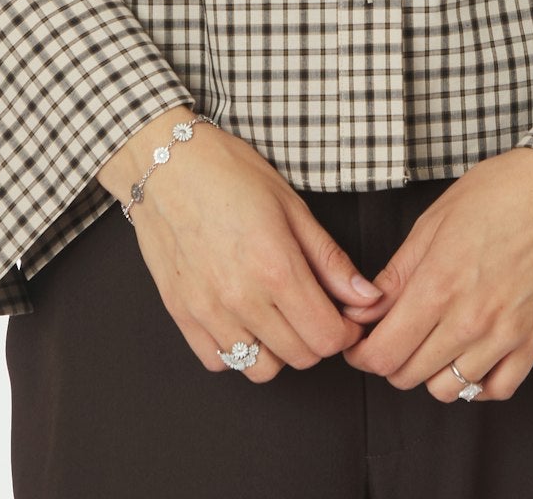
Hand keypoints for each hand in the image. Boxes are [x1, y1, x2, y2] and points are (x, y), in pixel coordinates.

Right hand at [102, 112, 384, 383]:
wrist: (166, 164)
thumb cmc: (228, 173)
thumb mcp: (291, 205)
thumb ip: (330, 259)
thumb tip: (366, 296)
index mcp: (276, 266)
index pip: (328, 336)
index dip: (345, 330)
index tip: (344, 315)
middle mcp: (241, 297)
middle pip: (300, 356)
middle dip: (317, 338)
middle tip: (313, 308)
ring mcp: (208, 311)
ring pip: (261, 368)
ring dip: (278, 349)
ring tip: (277, 315)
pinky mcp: (181, 315)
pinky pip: (219, 361)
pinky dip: (237, 349)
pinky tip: (242, 318)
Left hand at [336, 148, 532, 401]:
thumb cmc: (496, 193)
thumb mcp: (432, 222)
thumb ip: (396, 274)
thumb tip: (366, 308)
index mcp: (438, 285)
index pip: (383, 354)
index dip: (362, 354)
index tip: (360, 344)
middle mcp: (470, 319)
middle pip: (409, 375)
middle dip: (391, 359)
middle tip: (394, 335)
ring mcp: (505, 334)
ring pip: (448, 390)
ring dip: (431, 372)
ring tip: (433, 342)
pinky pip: (496, 389)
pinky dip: (477, 383)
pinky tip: (470, 356)